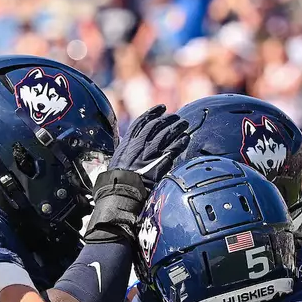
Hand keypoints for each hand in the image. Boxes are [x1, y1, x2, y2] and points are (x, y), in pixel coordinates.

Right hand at [85, 106, 189, 245]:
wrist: (121, 193)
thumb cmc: (115, 183)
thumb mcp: (116, 162)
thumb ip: (124, 153)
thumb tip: (126, 148)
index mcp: (127, 144)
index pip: (141, 122)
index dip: (152, 113)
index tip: (160, 108)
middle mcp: (139, 145)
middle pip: (156, 125)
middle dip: (167, 119)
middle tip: (176, 117)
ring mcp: (150, 153)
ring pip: (166, 134)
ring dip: (177, 128)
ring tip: (184, 124)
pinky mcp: (160, 163)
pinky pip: (174, 149)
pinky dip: (180, 142)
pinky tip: (186, 139)